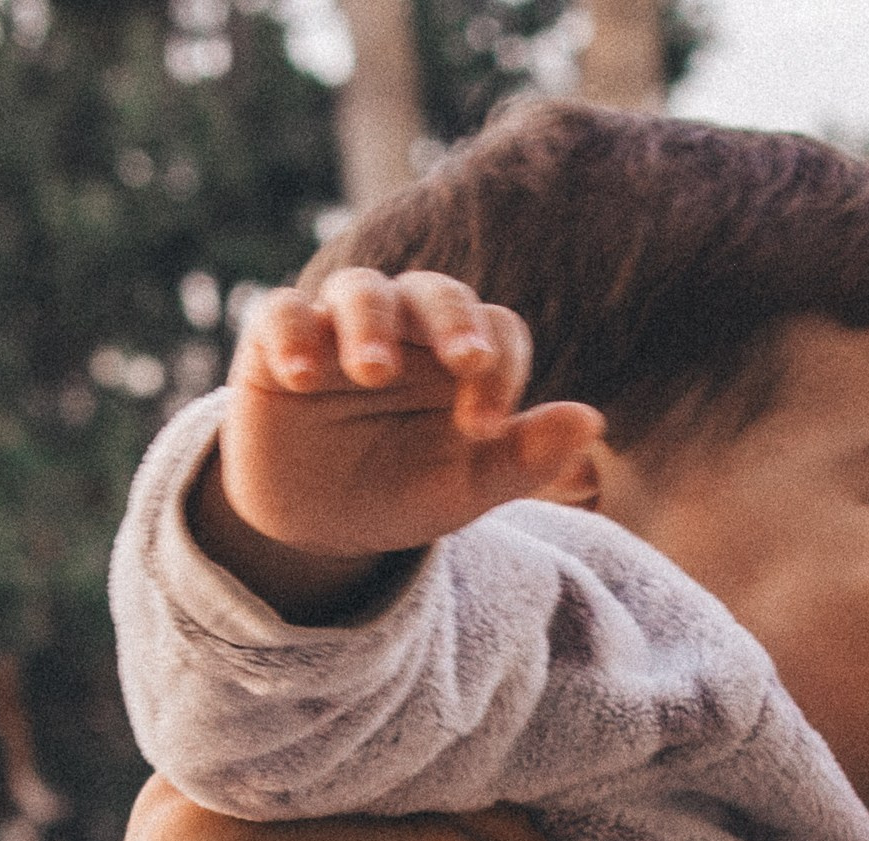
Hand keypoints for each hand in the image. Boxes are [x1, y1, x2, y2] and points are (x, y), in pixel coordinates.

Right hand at [200, 269, 604, 617]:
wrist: (320, 524)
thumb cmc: (405, 492)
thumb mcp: (467, 489)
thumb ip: (528, 457)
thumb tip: (592, 420)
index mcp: (462, 357)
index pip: (497, 331)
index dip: (501, 369)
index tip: (485, 428)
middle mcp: (408, 330)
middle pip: (437, 291)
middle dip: (453, 320)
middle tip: (467, 360)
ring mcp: (341, 330)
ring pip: (361, 289)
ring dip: (372, 324)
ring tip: (374, 371)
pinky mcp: (276, 345)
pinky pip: (281, 314)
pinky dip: (292, 333)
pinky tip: (303, 376)